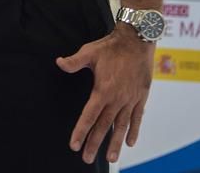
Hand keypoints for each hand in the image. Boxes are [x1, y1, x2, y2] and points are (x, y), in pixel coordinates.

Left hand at [55, 26, 154, 163]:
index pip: (89, 116)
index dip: (81, 131)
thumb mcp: (89, 52)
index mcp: (102, 90)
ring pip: (121, 126)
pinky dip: (134, 130)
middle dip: (94, 143)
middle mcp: (117, 98)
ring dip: (115, 143)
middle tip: (87, 159)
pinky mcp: (141, 96)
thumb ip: (74, 61)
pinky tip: (130, 142)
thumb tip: (58, 63)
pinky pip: (138, 117)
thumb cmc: (111, 46)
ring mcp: (130, 99)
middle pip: (104, 126)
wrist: (137, 40)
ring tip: (111, 159)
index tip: (74, 145)